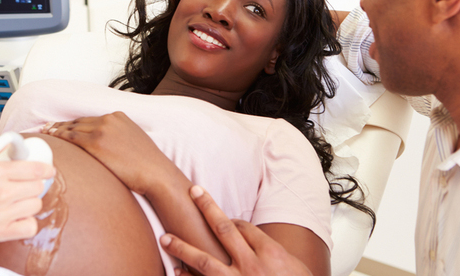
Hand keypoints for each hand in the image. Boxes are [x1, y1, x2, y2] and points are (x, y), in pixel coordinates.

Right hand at [0, 149, 55, 242]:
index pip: (36, 170)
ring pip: (35, 206)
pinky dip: (27, 222)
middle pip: (38, 188)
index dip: (47, 170)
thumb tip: (17, 145)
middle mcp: (1, 193)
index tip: (48, 171)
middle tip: (26, 186)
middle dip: (34, 185)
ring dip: (29, 203)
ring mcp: (1, 214)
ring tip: (17, 201)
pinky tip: (18, 217)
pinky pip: (29, 227)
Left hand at [43, 113, 175, 194]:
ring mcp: (102, 130)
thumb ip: (119, 137)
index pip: (90, 119)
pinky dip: (59, 137)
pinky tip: (51, 138)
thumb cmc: (147, 163)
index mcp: (119, 117)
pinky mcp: (96, 143)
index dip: (75, 123)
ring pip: (72, 128)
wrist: (155, 172)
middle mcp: (109, 119)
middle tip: (48, 128)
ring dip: (57, 130)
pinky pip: (71, 137)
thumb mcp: (134, 141)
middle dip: (63, 125)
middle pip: (79, 121)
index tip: (64, 125)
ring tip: (46, 132)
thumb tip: (109, 146)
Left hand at [161, 186, 312, 275]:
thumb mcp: (294, 267)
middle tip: (193, 192)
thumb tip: (256, 243)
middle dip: (207, 208)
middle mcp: (251, 265)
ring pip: (204, 261)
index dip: (230, 219)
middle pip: (224, 229)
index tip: (220, 216)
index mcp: (270, 253)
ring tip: (165, 238)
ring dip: (182, 248)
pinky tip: (175, 272)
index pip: (244, 227)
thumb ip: (272, 253)